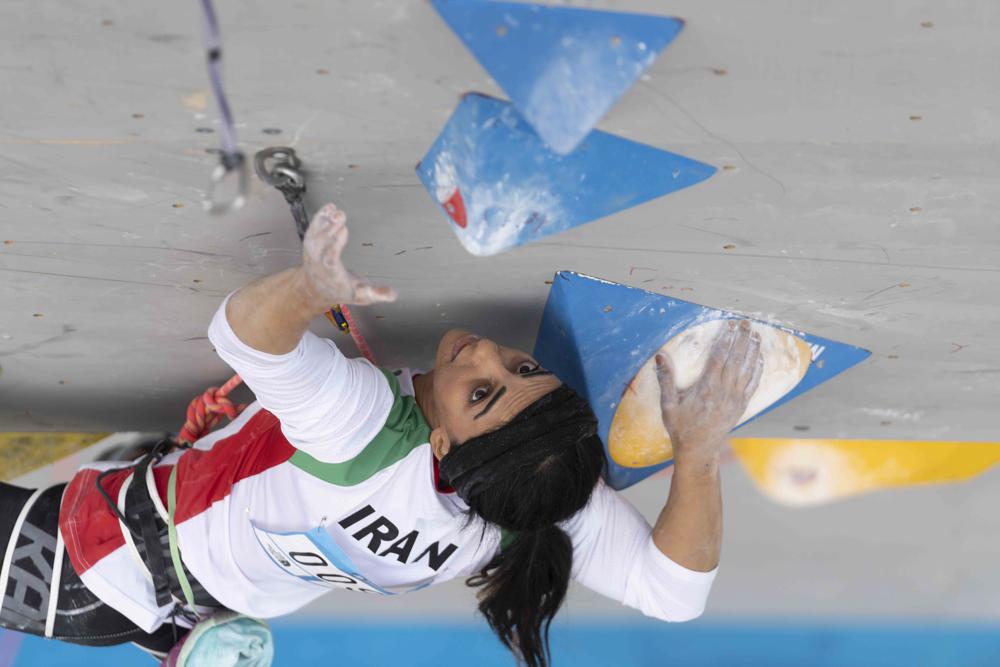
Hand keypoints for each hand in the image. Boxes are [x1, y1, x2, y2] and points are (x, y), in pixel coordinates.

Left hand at [301, 203, 396, 308]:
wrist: (315, 289)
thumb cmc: (339, 290)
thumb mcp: (360, 296)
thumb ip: (376, 293)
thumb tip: (393, 294)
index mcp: (331, 275)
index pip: (330, 259)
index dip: (335, 244)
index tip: (343, 230)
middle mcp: (318, 263)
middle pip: (320, 244)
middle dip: (329, 228)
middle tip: (340, 215)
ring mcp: (312, 252)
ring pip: (315, 235)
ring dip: (324, 221)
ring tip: (335, 210)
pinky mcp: (311, 243)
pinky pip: (313, 229)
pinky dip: (320, 217)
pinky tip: (330, 207)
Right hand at [655, 320, 763, 465]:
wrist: (698, 450)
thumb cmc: (681, 427)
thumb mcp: (668, 404)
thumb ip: (665, 379)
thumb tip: (660, 356)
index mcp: (707, 388)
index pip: (719, 357)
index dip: (725, 339)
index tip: (729, 325)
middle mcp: (724, 391)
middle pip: (736, 359)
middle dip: (741, 338)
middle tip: (745, 322)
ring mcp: (735, 399)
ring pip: (747, 369)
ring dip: (752, 350)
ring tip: (755, 334)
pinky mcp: (741, 406)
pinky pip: (753, 383)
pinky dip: (758, 369)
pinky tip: (760, 358)